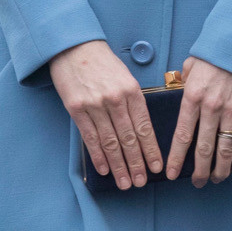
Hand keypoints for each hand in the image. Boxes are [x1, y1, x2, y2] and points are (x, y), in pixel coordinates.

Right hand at [50, 40, 158, 190]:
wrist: (74, 47)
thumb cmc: (104, 64)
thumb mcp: (127, 78)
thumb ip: (134, 103)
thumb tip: (142, 132)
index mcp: (133, 92)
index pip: (145, 128)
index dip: (151, 151)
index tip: (156, 168)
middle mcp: (115, 100)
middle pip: (129, 139)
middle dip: (136, 164)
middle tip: (140, 183)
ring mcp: (95, 105)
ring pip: (110, 142)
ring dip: (118, 166)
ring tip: (124, 183)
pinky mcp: (76, 108)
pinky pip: (90, 137)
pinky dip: (98, 156)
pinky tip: (104, 169)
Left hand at [168, 54, 231, 185]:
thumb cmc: (217, 54)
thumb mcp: (192, 65)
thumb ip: (183, 82)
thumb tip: (176, 89)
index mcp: (192, 97)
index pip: (182, 135)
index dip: (176, 158)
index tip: (170, 174)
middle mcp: (212, 108)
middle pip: (204, 147)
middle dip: (199, 170)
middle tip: (197, 183)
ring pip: (225, 148)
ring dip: (220, 168)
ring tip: (216, 179)